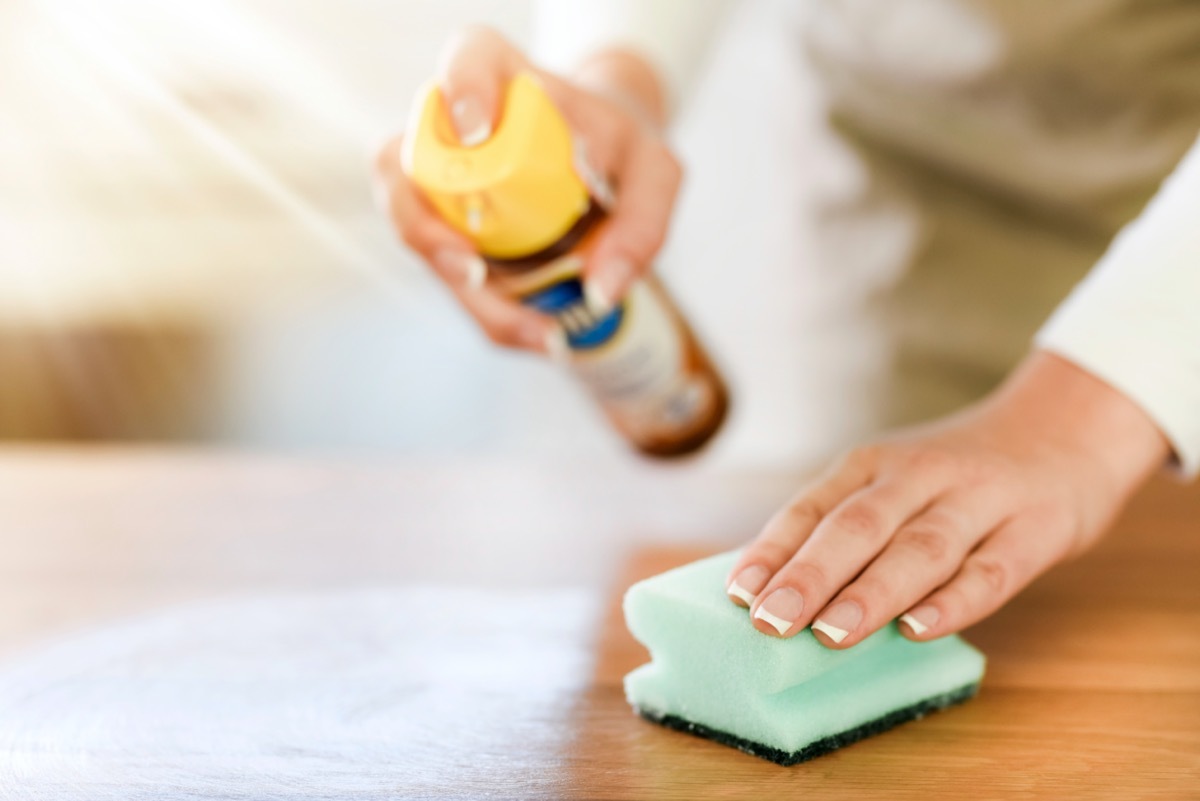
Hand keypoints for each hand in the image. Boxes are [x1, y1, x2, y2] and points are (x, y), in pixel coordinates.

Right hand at [373, 26, 681, 355]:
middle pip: (401, 164)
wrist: (605, 163)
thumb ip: (643, 221)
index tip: (477, 132)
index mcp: (500, 76)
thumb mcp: (655, 173)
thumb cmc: (622, 151)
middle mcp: (450, 126)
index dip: (460, 91)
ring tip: (535, 332)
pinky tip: (541, 334)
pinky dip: (492, 314)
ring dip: (461, 291)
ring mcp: (436, 183)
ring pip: (413, 232)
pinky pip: (449, 278)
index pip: (467, 61)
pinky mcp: (444, 234)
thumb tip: (600, 291)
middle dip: (423, 227)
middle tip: (472, 272)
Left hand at [726, 351, 1169, 646]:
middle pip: (859, 527)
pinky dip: (954, 601)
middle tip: (770, 621)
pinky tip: (919, 628)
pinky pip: (991, 570)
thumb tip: (770, 585)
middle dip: (811, 575)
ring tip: (832, 632)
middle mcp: (921, 475)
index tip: (739, 593)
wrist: (1068, 429)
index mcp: (874, 464)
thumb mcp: (894, 481)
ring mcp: (980, 500)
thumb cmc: (956, 476)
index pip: (814, 507)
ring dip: (872, 592)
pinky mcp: (1035, 529)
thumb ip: (844, 525)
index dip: (774, 550)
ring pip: (920, 548)